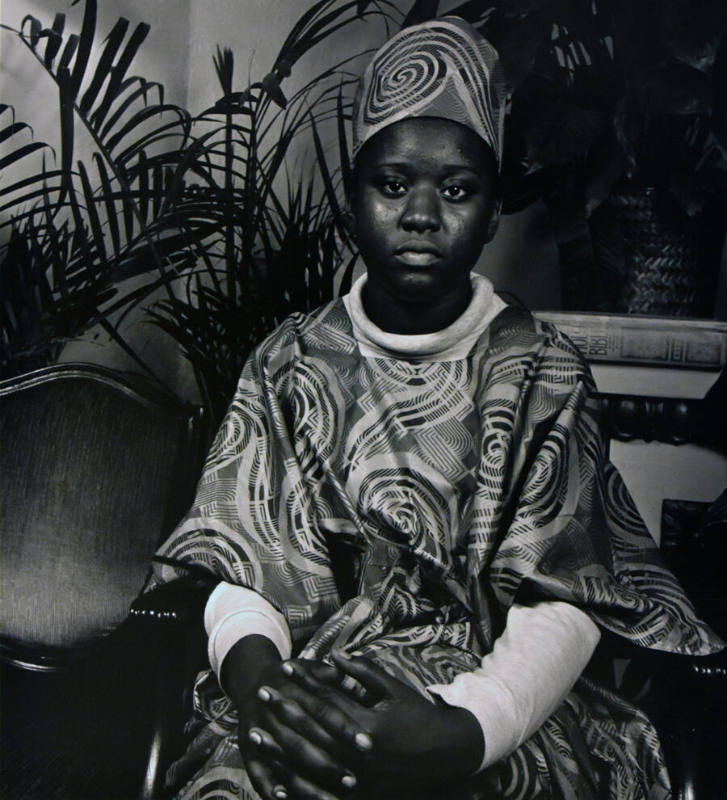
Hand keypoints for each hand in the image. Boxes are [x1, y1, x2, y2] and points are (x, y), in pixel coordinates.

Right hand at [221, 636, 357, 799]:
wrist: (253, 681)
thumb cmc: (294, 679)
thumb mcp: (310, 668)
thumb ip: (330, 675)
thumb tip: (350, 677)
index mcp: (295, 691)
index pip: (324, 710)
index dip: (345, 728)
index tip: (367, 744)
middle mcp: (276, 713)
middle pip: (304, 740)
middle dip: (329, 763)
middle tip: (353, 780)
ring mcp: (260, 733)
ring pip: (284, 761)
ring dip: (307, 783)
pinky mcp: (248, 753)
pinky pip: (257, 774)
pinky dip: (270, 787)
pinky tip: (285, 798)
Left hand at [265, 652, 483, 797]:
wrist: (446, 755)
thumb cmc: (419, 716)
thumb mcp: (394, 688)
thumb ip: (363, 672)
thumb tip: (334, 655)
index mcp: (368, 727)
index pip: (327, 701)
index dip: (303, 684)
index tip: (284, 669)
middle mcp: (359, 756)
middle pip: (312, 731)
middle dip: (283, 711)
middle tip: (262, 692)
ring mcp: (358, 780)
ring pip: (309, 764)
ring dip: (280, 749)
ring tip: (255, 735)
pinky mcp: (359, 797)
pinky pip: (320, 795)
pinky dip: (297, 789)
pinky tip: (277, 781)